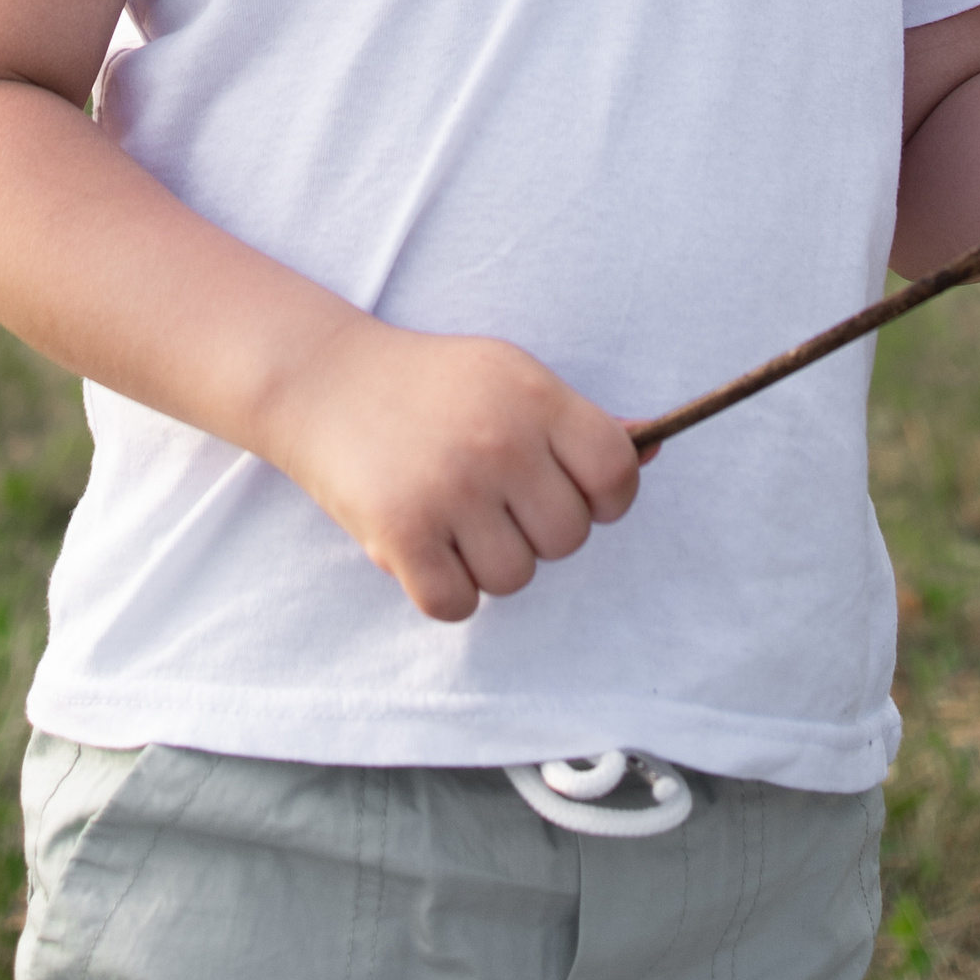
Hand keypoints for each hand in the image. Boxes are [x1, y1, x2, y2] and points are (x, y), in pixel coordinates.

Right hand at [255, 317, 641, 623]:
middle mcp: (500, 442)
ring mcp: (450, 490)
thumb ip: (579, 421)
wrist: (324, 380)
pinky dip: (446, 589)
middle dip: (538, 531)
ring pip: (516, 577)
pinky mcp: (402, 534)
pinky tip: (427, 547)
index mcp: (536, 398)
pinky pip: (459, 604)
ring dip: (490, 563)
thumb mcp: (512, 376)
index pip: (617, 474)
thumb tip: (655, 449)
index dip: (604, 497)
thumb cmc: (432, 384)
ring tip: (455, 518)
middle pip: (568, 538)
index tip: (568, 490)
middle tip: (494, 500)